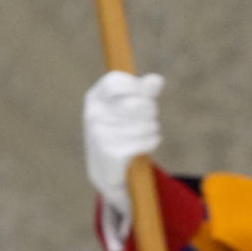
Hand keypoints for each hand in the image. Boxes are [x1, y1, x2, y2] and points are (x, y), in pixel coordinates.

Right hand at [83, 70, 163, 241]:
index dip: (136, 86)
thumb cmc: (119, 130)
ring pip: (143, 124)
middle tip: (152, 116)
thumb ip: (144, 91)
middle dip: (150, 109)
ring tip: (151, 130)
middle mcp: (93, 115)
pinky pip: (143, 141)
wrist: (105, 170)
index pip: (115, 81)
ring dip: (153, 128)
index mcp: (93, 98)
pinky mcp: (111, 153)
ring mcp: (100, 135)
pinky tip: (150, 142)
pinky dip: (152, 141)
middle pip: (135, 103)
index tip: (145, 94)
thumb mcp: (128, 107)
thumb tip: (158, 80)